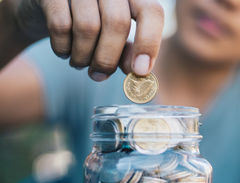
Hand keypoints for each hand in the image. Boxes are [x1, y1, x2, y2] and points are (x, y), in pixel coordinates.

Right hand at [8, 0, 163, 80]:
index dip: (149, 43)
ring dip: (83, 57)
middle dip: (108, 59)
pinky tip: (63, 52)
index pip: (151, 12)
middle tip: (99, 74)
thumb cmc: (86, 24)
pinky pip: (60, 25)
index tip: (140, 71)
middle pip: (117, 23)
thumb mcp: (112, 37)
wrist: (46, 8)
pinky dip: (63, 48)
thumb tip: (137, 71)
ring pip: (88, 27)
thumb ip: (127, 50)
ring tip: (79, 63)